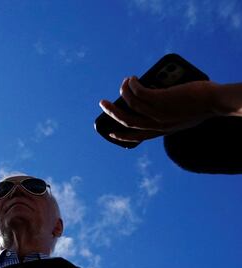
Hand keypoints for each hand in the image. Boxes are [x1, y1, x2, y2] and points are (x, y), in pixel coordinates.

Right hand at [99, 77, 218, 142]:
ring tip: (123, 83)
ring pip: (131, 104)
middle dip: (112, 112)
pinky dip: (132, 85)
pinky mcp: (161, 99)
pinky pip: (139, 92)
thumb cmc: (203, 106)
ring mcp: (158, 112)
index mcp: (162, 131)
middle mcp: (157, 125)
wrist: (216, 102)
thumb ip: (167, 113)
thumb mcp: (182, 116)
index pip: (137, 137)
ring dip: (123, 92)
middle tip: (103, 103)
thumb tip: (153, 97)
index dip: (121, 136)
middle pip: (127, 122)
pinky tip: (132, 78)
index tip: (112, 132)